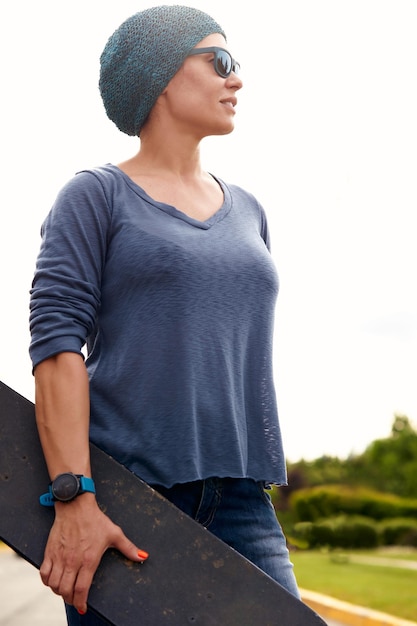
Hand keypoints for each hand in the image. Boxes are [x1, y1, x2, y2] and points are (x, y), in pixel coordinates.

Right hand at [39, 494, 147, 614]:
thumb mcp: (114, 533)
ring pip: (54, 585)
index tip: (83, 607)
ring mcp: (60, 557)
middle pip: (66, 591)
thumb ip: (128, 548)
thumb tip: (143, 557)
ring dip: (59, 592)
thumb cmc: (96, 519)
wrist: (76, 505)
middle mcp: (73, 561)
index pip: (81, 589)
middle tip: (74, 599)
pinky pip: (44, 574)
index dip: (81, 602)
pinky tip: (53, 581)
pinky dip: (46, 581)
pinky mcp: (50, 551)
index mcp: (89, 559)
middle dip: (70, 600)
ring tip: (65, 591)